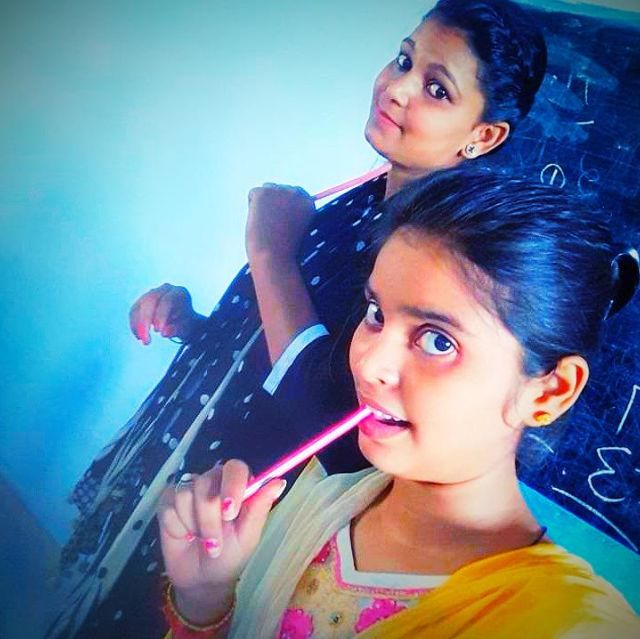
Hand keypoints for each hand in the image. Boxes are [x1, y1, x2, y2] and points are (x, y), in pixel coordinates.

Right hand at [129, 283, 199, 344]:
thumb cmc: (186, 322)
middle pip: (150, 301)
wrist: (182, 320)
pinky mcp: (142, 300)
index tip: (158, 331)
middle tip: (146, 339)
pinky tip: (139, 336)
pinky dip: (135, 325)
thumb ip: (177, 329)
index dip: (161, 315)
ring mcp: (152, 293)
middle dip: (145, 321)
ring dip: (138, 324)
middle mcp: (165, 289)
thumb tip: (165, 333)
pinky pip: (134, 311)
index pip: (167, 301)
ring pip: (139, 306)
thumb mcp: (186, 328)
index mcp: (180, 292)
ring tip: (142, 340)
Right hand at [157, 460, 285, 620]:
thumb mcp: (248, 535)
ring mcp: (189, 489)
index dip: (231, 485)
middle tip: (214, 544)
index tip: (230, 512)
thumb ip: (260, 507)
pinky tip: (184, 535)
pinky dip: (177, 527)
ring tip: (201, 540)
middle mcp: (213, 481)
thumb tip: (279, 481)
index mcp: (237, 485)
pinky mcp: (168, 501)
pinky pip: (168, 506)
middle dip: (209, 519)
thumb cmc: (231, 555)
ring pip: (186, 493)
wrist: (203, 579)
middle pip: (206, 482)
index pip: (235, 468)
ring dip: (194, 525)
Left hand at [245, 183, 315, 263]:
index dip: (284, 205)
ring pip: (266, 190)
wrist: (274, 257)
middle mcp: (297, 193)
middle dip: (273, 203)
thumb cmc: (284, 252)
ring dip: (263, 204)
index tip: (280, 219)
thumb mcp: (297, 230)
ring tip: (266, 225)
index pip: (295, 193)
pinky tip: (258, 221)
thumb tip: (279, 206)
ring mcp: (280, 190)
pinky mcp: (264, 192)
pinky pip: (253, 193)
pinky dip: (252, 207)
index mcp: (309, 204)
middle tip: (271, 225)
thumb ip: (292, 215)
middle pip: (279, 189)